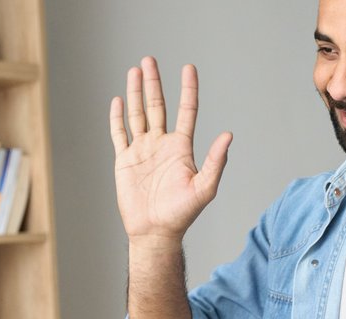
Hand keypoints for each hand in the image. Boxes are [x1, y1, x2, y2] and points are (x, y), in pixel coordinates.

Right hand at [109, 57, 232, 244]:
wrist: (155, 232)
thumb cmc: (182, 214)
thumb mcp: (204, 188)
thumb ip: (215, 162)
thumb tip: (228, 136)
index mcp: (181, 147)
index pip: (186, 110)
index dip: (188, 89)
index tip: (188, 68)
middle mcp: (161, 144)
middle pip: (157, 105)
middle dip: (153, 83)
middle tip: (149, 60)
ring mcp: (142, 150)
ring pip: (137, 114)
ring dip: (135, 93)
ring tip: (134, 71)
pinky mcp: (125, 161)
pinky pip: (119, 134)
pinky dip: (117, 117)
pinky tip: (117, 100)